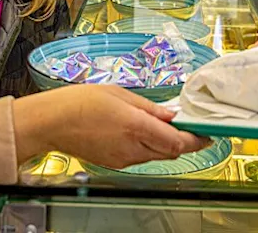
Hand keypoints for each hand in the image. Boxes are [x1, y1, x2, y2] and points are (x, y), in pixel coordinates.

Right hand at [14, 85, 210, 168]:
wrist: (51, 122)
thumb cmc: (80, 102)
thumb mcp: (119, 94)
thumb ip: (149, 108)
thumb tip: (171, 115)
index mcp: (136, 127)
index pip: (178, 142)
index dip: (196, 140)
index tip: (206, 134)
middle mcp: (132, 148)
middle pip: (170, 152)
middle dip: (182, 141)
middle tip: (186, 125)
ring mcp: (123, 159)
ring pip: (155, 155)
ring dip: (163, 143)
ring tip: (157, 125)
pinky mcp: (114, 163)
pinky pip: (139, 157)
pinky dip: (146, 147)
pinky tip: (137, 132)